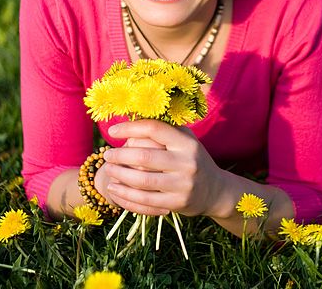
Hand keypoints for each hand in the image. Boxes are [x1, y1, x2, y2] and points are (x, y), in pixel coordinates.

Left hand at [101, 119, 224, 216]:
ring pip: (142, 181)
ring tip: (107, 171)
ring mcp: (182, 185)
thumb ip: (165, 130)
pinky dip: (126, 195)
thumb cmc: (192, 159)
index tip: (113, 130)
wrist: (215, 190)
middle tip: (107, 154)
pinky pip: (145, 201)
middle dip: (120, 155)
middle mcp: (186, 162)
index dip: (131, 128)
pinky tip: (114, 189)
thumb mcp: (186, 140)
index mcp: (186, 143)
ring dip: (120, 175)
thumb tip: (133, 117)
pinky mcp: (176, 204)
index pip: (155, 129)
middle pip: (145, 156)